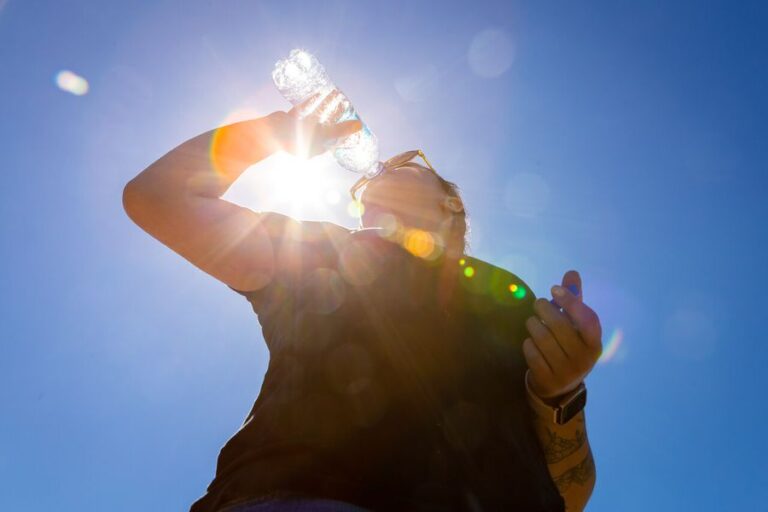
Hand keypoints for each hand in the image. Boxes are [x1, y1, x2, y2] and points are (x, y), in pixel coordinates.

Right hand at [267, 90, 362, 158]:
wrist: (268, 133)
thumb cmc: (295, 138)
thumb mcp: (322, 135)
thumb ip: (340, 130)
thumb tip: (359, 126)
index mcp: (316, 149)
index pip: (335, 140)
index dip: (345, 131)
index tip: (354, 120)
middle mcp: (308, 140)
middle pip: (327, 126)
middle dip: (337, 115)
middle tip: (347, 103)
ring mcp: (299, 129)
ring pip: (317, 115)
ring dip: (326, 106)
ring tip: (337, 94)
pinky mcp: (291, 119)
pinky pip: (304, 109)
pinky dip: (312, 101)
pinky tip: (320, 92)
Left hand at [522, 270, 602, 401]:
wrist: (559, 387)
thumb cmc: (568, 346)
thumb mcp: (575, 326)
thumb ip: (574, 300)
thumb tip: (571, 273)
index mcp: (594, 343)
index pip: (587, 319)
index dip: (570, 301)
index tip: (553, 288)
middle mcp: (584, 359)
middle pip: (560, 326)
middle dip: (545, 309)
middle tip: (539, 304)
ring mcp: (566, 371)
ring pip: (543, 338)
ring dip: (533, 325)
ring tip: (533, 322)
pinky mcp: (548, 379)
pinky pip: (532, 353)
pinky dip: (528, 343)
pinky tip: (531, 342)